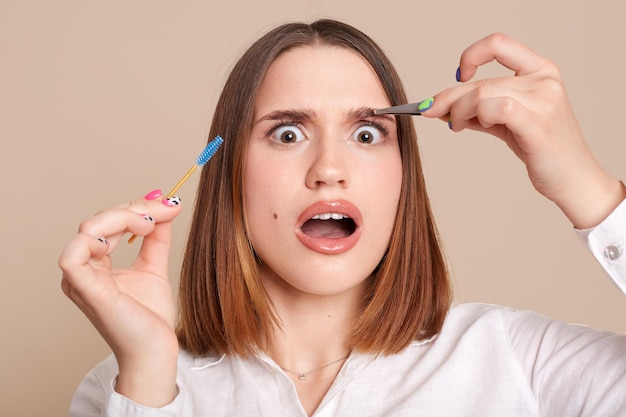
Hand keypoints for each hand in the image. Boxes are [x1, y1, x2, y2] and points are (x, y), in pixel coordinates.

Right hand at [58, 190, 182, 405]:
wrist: (157, 349)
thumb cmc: (150, 316)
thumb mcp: (155, 266)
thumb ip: (156, 238)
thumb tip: (166, 205)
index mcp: (95, 264)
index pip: (108, 223)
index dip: (137, 208)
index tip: (169, 204)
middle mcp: (83, 270)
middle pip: (99, 221)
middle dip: (135, 209)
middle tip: (166, 208)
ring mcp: (81, 280)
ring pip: (89, 230)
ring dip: (122, 217)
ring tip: (150, 223)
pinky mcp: (87, 291)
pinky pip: (73, 257)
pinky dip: (94, 240)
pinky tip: (121, 239)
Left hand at [421, 33, 625, 228]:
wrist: (573, 179)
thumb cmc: (542, 150)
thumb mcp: (509, 122)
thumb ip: (480, 110)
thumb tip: (443, 107)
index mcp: (541, 70)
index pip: (498, 44)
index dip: (471, 56)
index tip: (459, 76)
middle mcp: (544, 79)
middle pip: (481, 80)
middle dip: (449, 97)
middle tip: (431, 111)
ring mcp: (544, 100)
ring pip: (481, 94)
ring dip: (457, 110)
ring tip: (454, 125)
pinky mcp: (537, 124)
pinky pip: (495, 108)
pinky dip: (474, 116)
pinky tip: (468, 127)